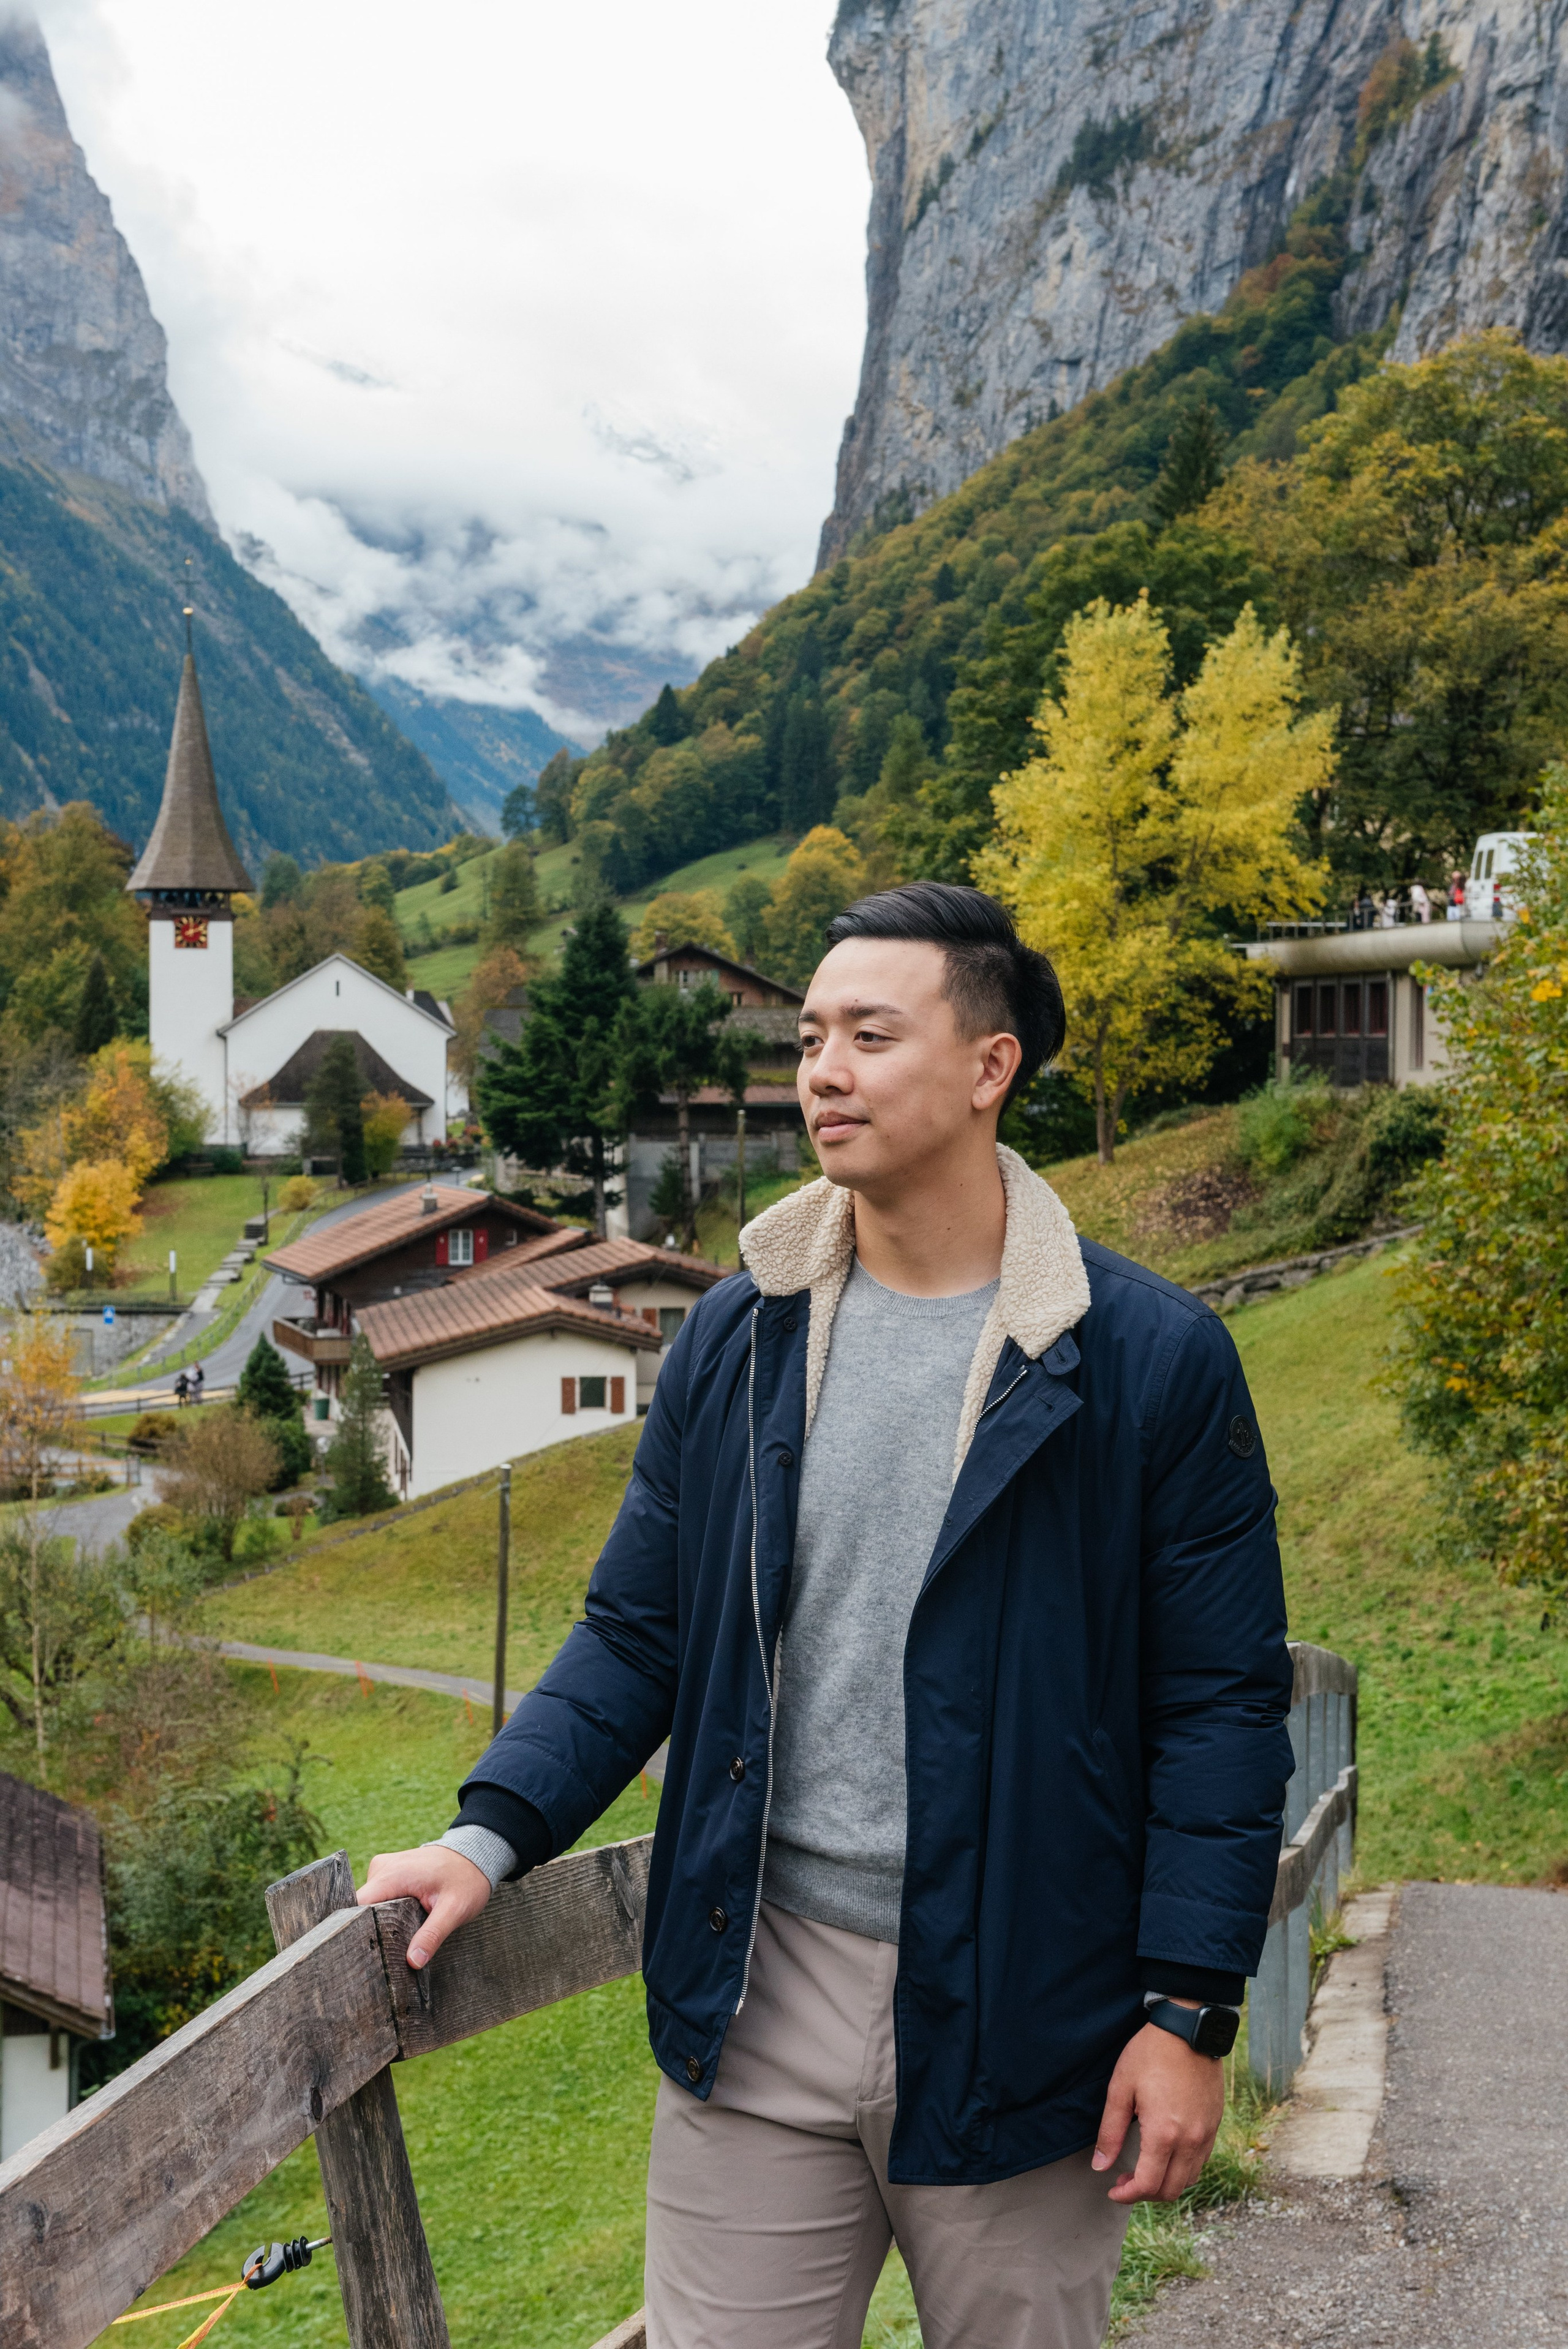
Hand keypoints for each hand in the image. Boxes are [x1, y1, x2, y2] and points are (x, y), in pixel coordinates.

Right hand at [356, 1844, 491, 1969]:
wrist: (475, 1855)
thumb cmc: (467, 1880)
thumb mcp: (454, 1910)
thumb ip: (432, 1935)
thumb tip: (413, 1961)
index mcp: (393, 1874)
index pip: (357, 1906)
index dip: (357, 1931)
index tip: (364, 1954)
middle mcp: (382, 1869)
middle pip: (360, 1909)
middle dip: (370, 1931)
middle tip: (383, 1956)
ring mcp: (383, 1869)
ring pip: (368, 1906)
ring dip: (379, 1923)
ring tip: (395, 1941)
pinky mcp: (388, 1874)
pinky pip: (377, 1898)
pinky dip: (385, 1913)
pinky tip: (398, 1926)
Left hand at [1091, 2013, 1225, 2203]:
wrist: (1189, 2029)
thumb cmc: (1150, 2054)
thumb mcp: (1121, 2088)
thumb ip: (1110, 2131)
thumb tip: (1100, 2165)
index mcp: (1164, 2134)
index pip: (1148, 2185)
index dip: (1127, 2195)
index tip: (1113, 2191)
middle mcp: (1190, 2141)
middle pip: (1170, 2190)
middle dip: (1145, 2194)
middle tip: (1125, 2181)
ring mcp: (1206, 2134)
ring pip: (1188, 2180)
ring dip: (1165, 2183)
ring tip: (1145, 2169)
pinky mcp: (1214, 2125)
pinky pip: (1200, 2162)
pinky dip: (1183, 2169)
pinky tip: (1166, 2154)